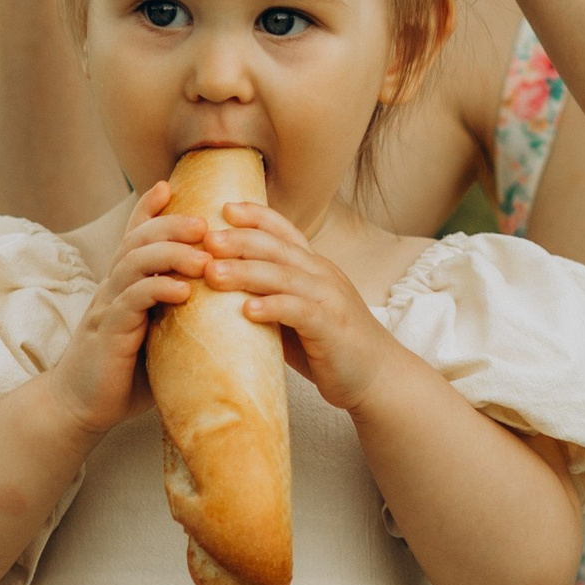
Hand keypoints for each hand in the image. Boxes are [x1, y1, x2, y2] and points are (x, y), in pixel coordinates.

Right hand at [46, 192, 209, 442]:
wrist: (80, 407)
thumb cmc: (124, 374)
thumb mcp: (156, 338)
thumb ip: (178, 318)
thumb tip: (225, 310)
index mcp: (124, 285)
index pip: (135, 235)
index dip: (149, 208)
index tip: (170, 184)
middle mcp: (113, 288)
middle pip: (138, 240)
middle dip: (171, 224)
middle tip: (205, 223)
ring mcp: (108, 308)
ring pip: (134, 263)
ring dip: (171, 254)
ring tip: (203, 256)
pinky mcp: (109, 333)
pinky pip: (132, 302)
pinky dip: (158, 290)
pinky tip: (183, 291)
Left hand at [205, 202, 397, 415]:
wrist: (378, 376)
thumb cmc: (330, 346)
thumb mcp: (298, 312)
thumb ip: (270, 297)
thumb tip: (222, 292)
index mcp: (313, 267)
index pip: (284, 231)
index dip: (256, 216)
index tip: (224, 207)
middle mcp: (322, 275)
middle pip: (277, 248)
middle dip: (240, 240)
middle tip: (206, 239)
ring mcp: (328, 298)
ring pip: (283, 276)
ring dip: (246, 272)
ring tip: (213, 273)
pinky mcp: (330, 327)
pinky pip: (298, 311)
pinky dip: (272, 308)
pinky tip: (247, 311)